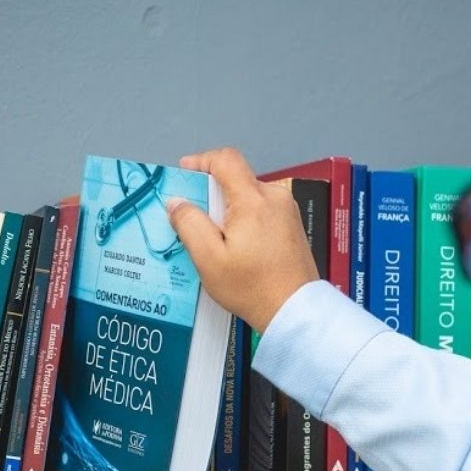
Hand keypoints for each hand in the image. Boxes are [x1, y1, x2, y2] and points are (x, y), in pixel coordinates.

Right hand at [168, 147, 319, 333]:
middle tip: (194, 217)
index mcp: (254, 200)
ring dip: (228, 208)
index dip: (201, 160)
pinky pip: (262, 210)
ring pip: (249, 195)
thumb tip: (177, 202)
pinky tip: (236, 245)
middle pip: (237, 179)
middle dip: (212, 193)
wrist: (294, 310)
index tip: (184, 173)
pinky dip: (244, 218)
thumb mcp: (209, 259)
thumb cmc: (253, 287)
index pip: (226, 160)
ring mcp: (287, 210)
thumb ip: (189, 224)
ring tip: (215, 238)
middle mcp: (275, 197)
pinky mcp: (292, 225)